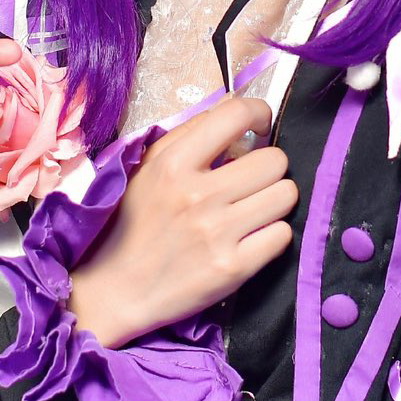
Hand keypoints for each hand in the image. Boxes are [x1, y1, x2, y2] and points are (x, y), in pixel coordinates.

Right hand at [66, 98, 295, 349]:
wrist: (114, 289)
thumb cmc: (131, 224)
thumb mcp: (148, 168)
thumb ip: (189, 135)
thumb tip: (235, 111)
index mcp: (174, 163)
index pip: (236, 115)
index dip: (259, 113)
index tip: (259, 127)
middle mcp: (198, 195)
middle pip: (275, 160)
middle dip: (268, 168)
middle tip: (250, 181)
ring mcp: (218, 233)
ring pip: (286, 195)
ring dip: (274, 200)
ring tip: (252, 209)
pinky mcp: (233, 269)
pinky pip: (283, 235)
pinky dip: (271, 235)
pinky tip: (250, 237)